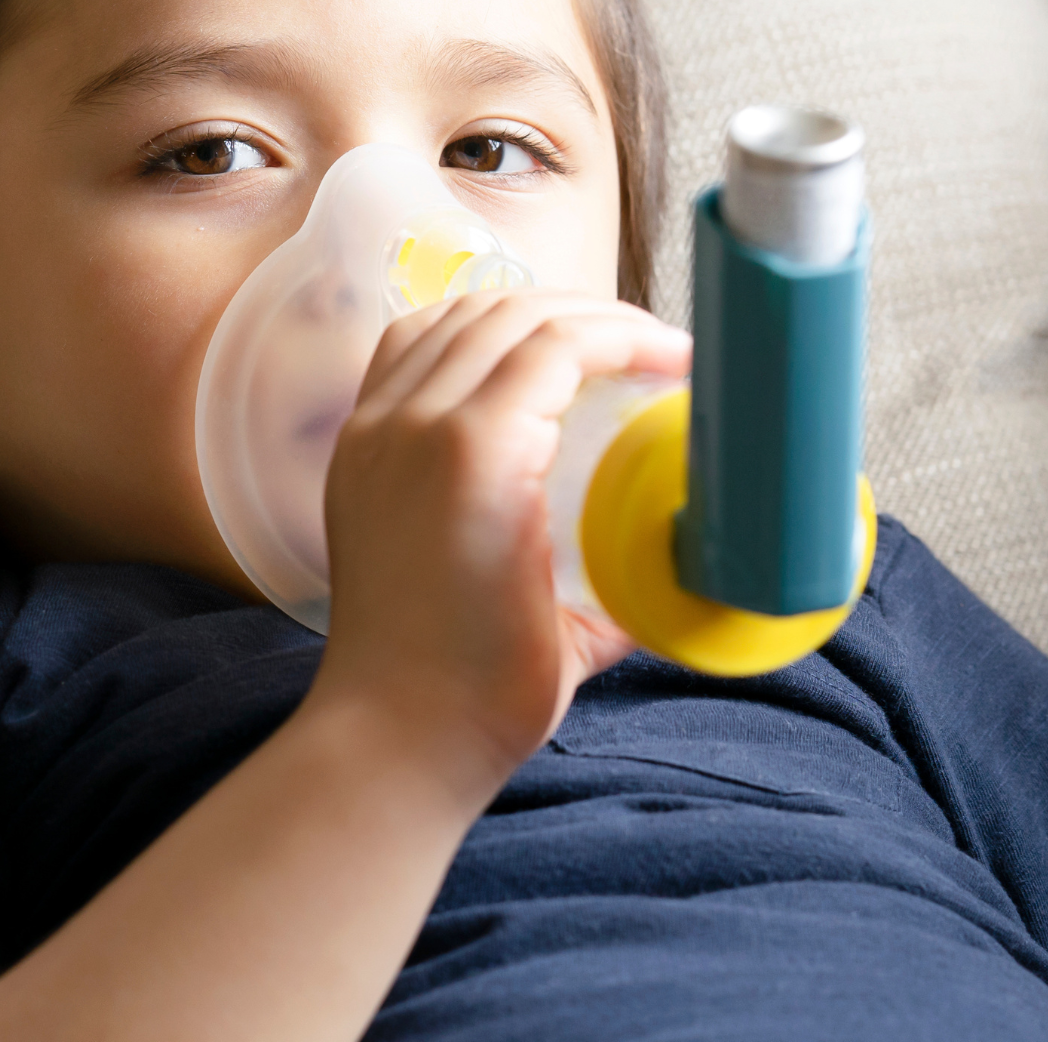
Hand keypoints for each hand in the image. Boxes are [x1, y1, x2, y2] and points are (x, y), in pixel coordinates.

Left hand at [313, 290, 689, 789]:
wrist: (394, 732)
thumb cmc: (492, 691)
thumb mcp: (590, 621)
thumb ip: (638, 559)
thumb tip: (693, 526)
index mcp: (478, 454)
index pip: (562, 344)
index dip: (632, 338)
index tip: (681, 361)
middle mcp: (415, 425)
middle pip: (510, 314)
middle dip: (591, 315)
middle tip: (647, 347)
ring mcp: (374, 432)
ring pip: (453, 317)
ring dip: (527, 313)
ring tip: (583, 340)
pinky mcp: (354, 450)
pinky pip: (406, 350)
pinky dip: (462, 332)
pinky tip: (504, 355)